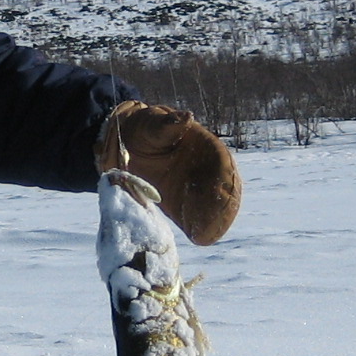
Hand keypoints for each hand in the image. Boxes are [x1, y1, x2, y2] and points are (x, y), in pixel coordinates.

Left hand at [96, 101, 241, 244]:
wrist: (129, 145)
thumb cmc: (145, 130)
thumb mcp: (153, 124)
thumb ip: (168, 124)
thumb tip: (186, 118)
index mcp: (206, 149)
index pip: (224, 165)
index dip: (224, 180)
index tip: (221, 194)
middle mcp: (208, 171)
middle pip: (226, 191)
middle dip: (223, 207)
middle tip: (215, 222)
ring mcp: (198, 190)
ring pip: (216, 207)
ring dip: (215, 221)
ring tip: (207, 234)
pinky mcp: (184, 205)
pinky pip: (197, 218)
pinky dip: (200, 228)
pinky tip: (199, 237)